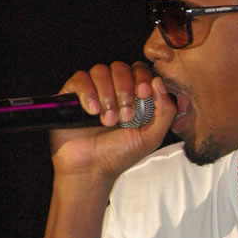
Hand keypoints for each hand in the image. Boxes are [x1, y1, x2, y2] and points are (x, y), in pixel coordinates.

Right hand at [50, 60, 175, 181]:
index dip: (142, 78)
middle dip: (125, 90)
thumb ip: (165, 111)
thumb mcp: (152, 136)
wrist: (92, 169)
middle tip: (125, 116)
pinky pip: (80, 79)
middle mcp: (112, 89)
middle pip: (120, 67)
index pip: (139, 70)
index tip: (143, 95)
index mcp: (132, 95)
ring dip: (107, 95)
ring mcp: (92, 90)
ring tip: (108, 121)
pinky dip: (88, 93)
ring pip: (100, 71)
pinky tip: (92, 112)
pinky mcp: (72, 95)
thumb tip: (159, 81)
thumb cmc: (120, 154)